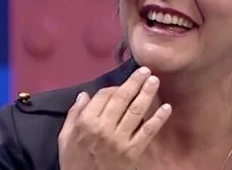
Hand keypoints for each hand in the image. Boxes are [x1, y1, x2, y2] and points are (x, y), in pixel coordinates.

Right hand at [57, 67, 171, 169]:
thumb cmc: (75, 162)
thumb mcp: (65, 140)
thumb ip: (73, 116)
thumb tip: (83, 95)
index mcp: (86, 122)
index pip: (104, 96)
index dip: (114, 87)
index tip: (122, 84)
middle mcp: (103, 128)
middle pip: (122, 99)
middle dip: (135, 82)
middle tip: (146, 70)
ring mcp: (120, 139)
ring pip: (136, 110)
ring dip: (147, 93)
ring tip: (155, 81)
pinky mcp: (133, 151)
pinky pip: (147, 131)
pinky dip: (158, 119)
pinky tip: (167, 108)